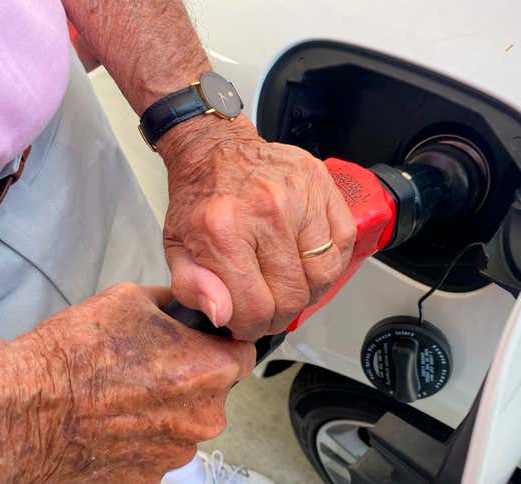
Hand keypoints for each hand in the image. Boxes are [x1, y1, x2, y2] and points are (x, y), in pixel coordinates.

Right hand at [0, 283, 253, 481]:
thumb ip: (175, 303)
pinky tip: (118, 420)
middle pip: (218, 390)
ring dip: (171, 408)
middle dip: (196, 375)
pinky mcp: (151, 478)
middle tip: (157, 365)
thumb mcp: (132, 299)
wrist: (26, 410)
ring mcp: (178, 452)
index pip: (244, 354)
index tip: (206, 343)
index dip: (224, 344)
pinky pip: (163, 448)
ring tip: (129, 393)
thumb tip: (188, 305)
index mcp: (210, 370)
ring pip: (189, 421)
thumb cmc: (76, 355)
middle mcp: (204, 417)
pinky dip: (148, 435)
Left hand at [160, 116, 356, 340]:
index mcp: (223, 230)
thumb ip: (192, 287)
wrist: (215, 148)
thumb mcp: (177, 247)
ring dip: (308, 289)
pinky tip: (309, 257)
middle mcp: (266, 211)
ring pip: (323, 273)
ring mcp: (299, 196)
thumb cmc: (200, 198)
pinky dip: (330, 259)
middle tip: (270, 305)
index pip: (255, 308)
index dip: (253, 327)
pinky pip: (343, 241)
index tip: (250, 322)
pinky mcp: (321, 184)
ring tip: (290, 282)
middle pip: (293, 296)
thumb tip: (222, 314)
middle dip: (280, 313)